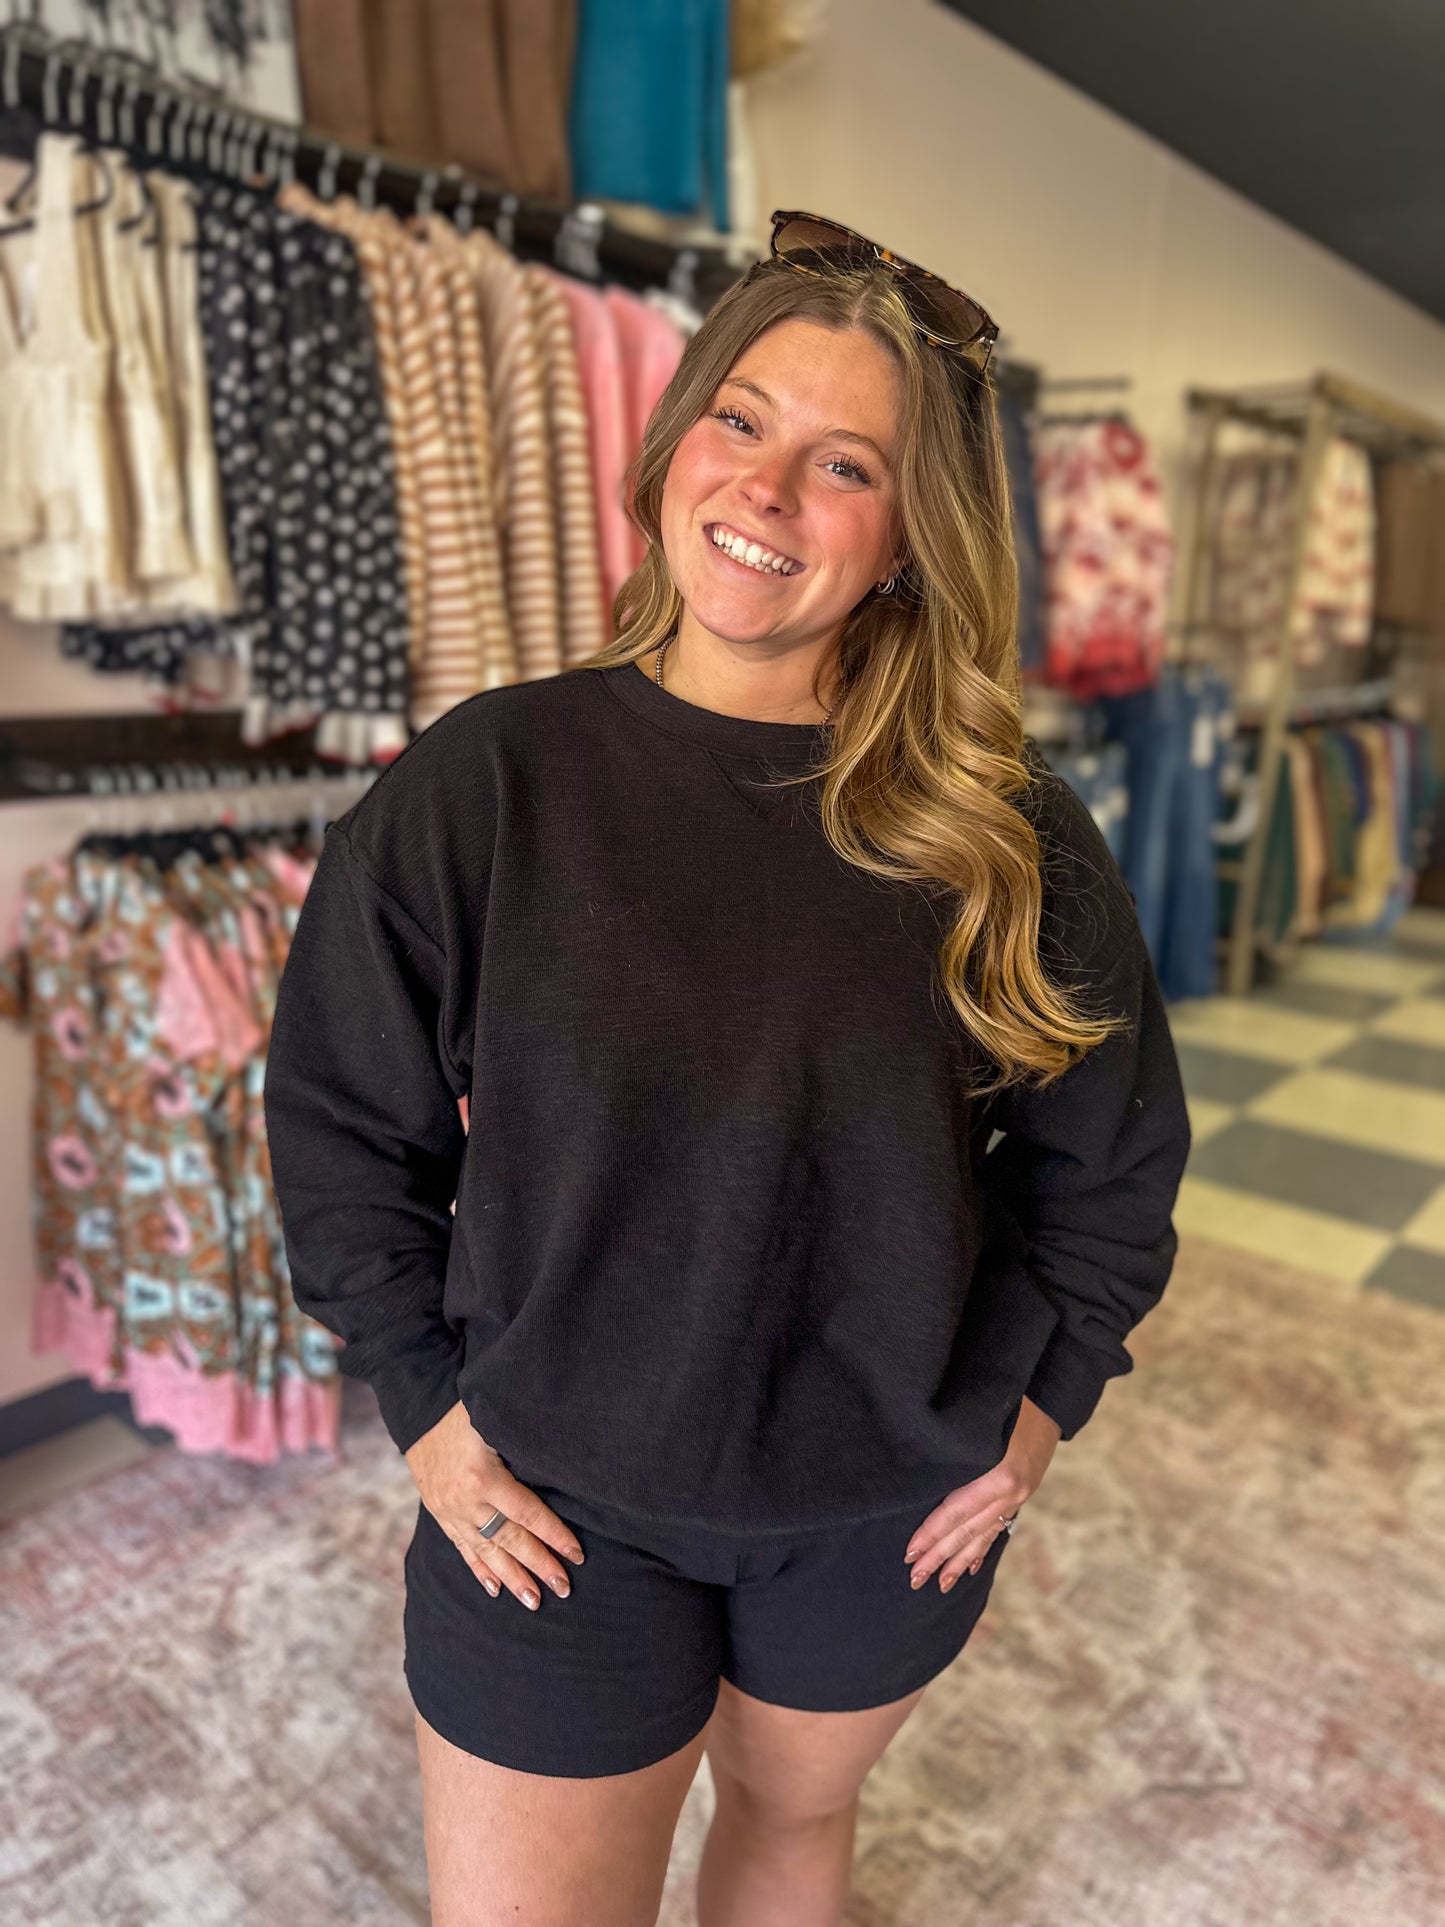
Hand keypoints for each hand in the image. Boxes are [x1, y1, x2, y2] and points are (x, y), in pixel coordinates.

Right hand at [405, 1401, 584, 1610]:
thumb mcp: (495, 1420)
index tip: (576, 1554)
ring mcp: (450, 1510)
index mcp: (483, 1476)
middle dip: (538, 1565)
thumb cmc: (465, 1408)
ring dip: (512, 1577)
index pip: (527, 1513)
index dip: (553, 1534)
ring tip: (533, 1601)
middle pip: (510, 1539)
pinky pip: (463, 1547)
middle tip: (563, 1588)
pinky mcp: (440, 1513)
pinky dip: (479, 1569)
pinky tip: (494, 1588)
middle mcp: (466, 1500)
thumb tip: (562, 1459)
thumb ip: (523, 1444)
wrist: (419, 1411)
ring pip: (487, 1550)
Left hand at [903, 1396, 1062, 1592]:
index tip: (910, 1553)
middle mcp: (1010, 1491)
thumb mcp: (981, 1420)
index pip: (956, 1511)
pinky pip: (999, 1527)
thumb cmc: (1008, 1400)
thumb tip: (918, 1468)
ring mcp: (1019, 1496)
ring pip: (983, 1534)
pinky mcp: (1022, 1493)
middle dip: (940, 1557)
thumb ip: (955, 1449)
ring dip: (959, 1561)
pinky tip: (970, 1567)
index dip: (932, 1533)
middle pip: (968, 1530)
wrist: (1050, 1395)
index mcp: (999, 1474)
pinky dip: (983, 1548)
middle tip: (915, 1579)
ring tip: (940, 1584)